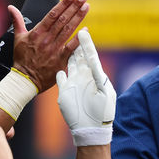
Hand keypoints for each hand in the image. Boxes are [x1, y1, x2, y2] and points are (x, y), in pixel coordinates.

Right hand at [11, 0, 88, 91]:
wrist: (24, 79)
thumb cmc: (21, 58)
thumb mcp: (18, 38)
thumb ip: (17, 21)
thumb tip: (10, 7)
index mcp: (37, 33)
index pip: (52, 15)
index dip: (63, 4)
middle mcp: (46, 39)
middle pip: (63, 20)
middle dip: (74, 7)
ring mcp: (54, 49)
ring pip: (68, 30)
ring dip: (78, 18)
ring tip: (86, 7)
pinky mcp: (60, 60)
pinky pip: (72, 48)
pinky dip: (79, 39)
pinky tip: (86, 29)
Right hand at [57, 29, 115, 145]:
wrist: (91, 128)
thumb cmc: (102, 112)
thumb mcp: (103, 94)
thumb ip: (98, 79)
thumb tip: (96, 67)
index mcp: (96, 76)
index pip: (91, 56)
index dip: (86, 44)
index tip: (83, 32)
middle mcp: (85, 77)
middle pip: (80, 57)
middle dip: (76, 44)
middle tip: (70, 29)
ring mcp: (74, 83)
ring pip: (70, 64)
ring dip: (66, 52)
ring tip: (61, 39)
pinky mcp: (65, 91)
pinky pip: (60, 77)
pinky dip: (58, 70)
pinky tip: (54, 62)